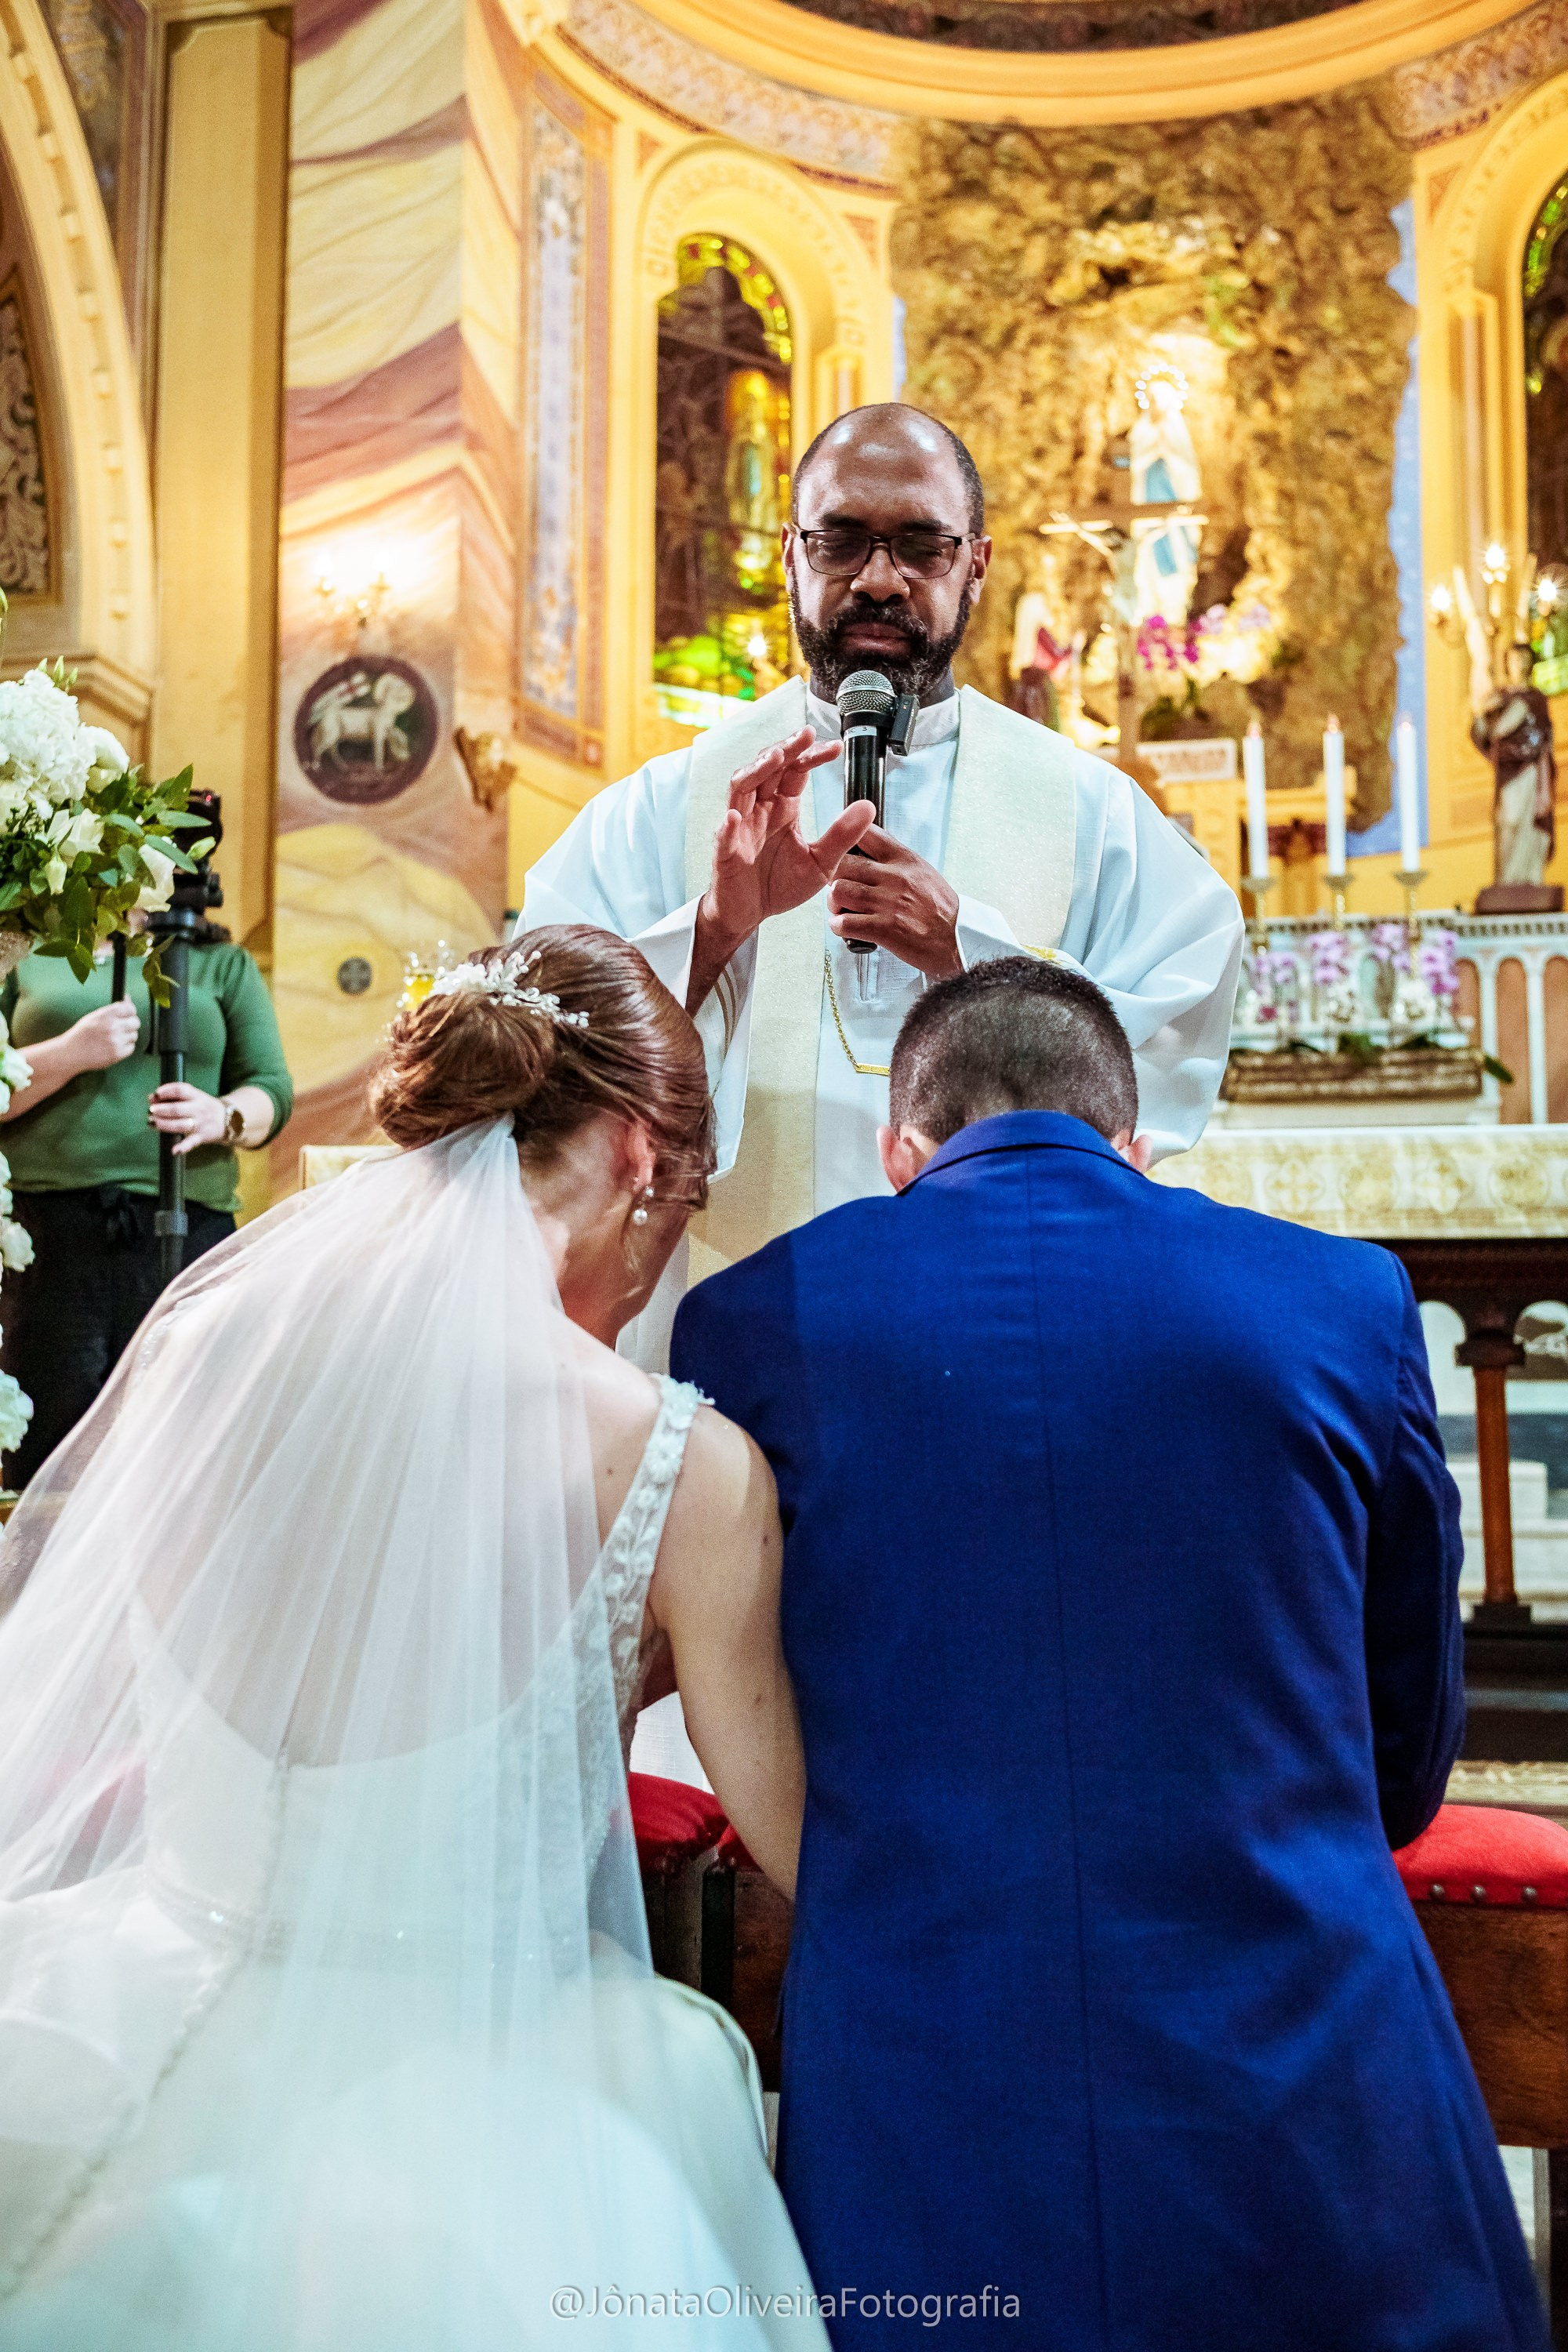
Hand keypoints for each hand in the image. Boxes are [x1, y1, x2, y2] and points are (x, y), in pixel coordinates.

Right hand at [68, 999, 140, 1071]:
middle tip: (123, 1027)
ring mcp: (115, 1041)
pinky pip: (131, 1047)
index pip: (129, 1008)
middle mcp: (112, 1027)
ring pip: (134, 1035)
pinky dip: (125, 1047)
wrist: (72, 1053)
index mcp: (105, 1015)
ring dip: (127, 1036)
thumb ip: (113, 1009)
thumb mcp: (95, 1016)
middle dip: (131, 1024)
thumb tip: (127, 998)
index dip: (131, 1011)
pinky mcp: (117, 1054)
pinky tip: (114, 1046)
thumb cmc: (84, 1033)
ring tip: (114, 1038)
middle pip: (135, 1022)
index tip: (129, 1014)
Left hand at [148, 1081, 226, 1156]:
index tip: (156, 1093)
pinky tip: (174, 1150)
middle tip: (151, 1110)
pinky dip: (183, 1147)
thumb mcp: (194, 1097)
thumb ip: (173, 1096)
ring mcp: (200, 1124)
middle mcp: (199, 1109)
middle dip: (162, 1110)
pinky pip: (192, 1143)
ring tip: (153, 1122)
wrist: (230, 1120)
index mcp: (197, 1096)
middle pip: (178, 1109)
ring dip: (165, 1124)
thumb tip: (151, 1098)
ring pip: (181, 1125)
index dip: (167, 1090)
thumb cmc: (204, 1107)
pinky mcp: (202, 1137)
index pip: (181, 1090)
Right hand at [705, 728, 876, 940]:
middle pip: (767, 768)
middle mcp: (759, 810)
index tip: (835, 748)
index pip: (795, 771)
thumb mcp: (821, 862)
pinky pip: (722, 836)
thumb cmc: (779, 884)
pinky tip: (733, 817)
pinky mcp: (725, 853)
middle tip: (805, 735)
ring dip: (755, 771)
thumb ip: (842, 835)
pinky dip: (726, 826)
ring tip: (775, 758)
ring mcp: (739, 828)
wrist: (751, 913)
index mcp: (782, 808)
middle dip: (785, 749)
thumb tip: (869, 807)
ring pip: (741, 788)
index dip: (812, 756)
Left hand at [826, 826, 961, 977]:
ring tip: (841, 910)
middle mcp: (895, 877)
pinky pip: (843, 923)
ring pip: (838, 892)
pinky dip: (838, 926)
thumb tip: (868, 849)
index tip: (843, 852)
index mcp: (904, 859)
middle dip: (833, 877)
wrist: (957, 940)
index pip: (866, 833)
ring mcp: (888, 903)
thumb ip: (896, 860)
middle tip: (839, 889)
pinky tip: (846, 928)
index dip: (846, 840)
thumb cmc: (938, 909)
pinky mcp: (883, 929)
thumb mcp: (922, 872)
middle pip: (842, 863)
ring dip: (834, 903)